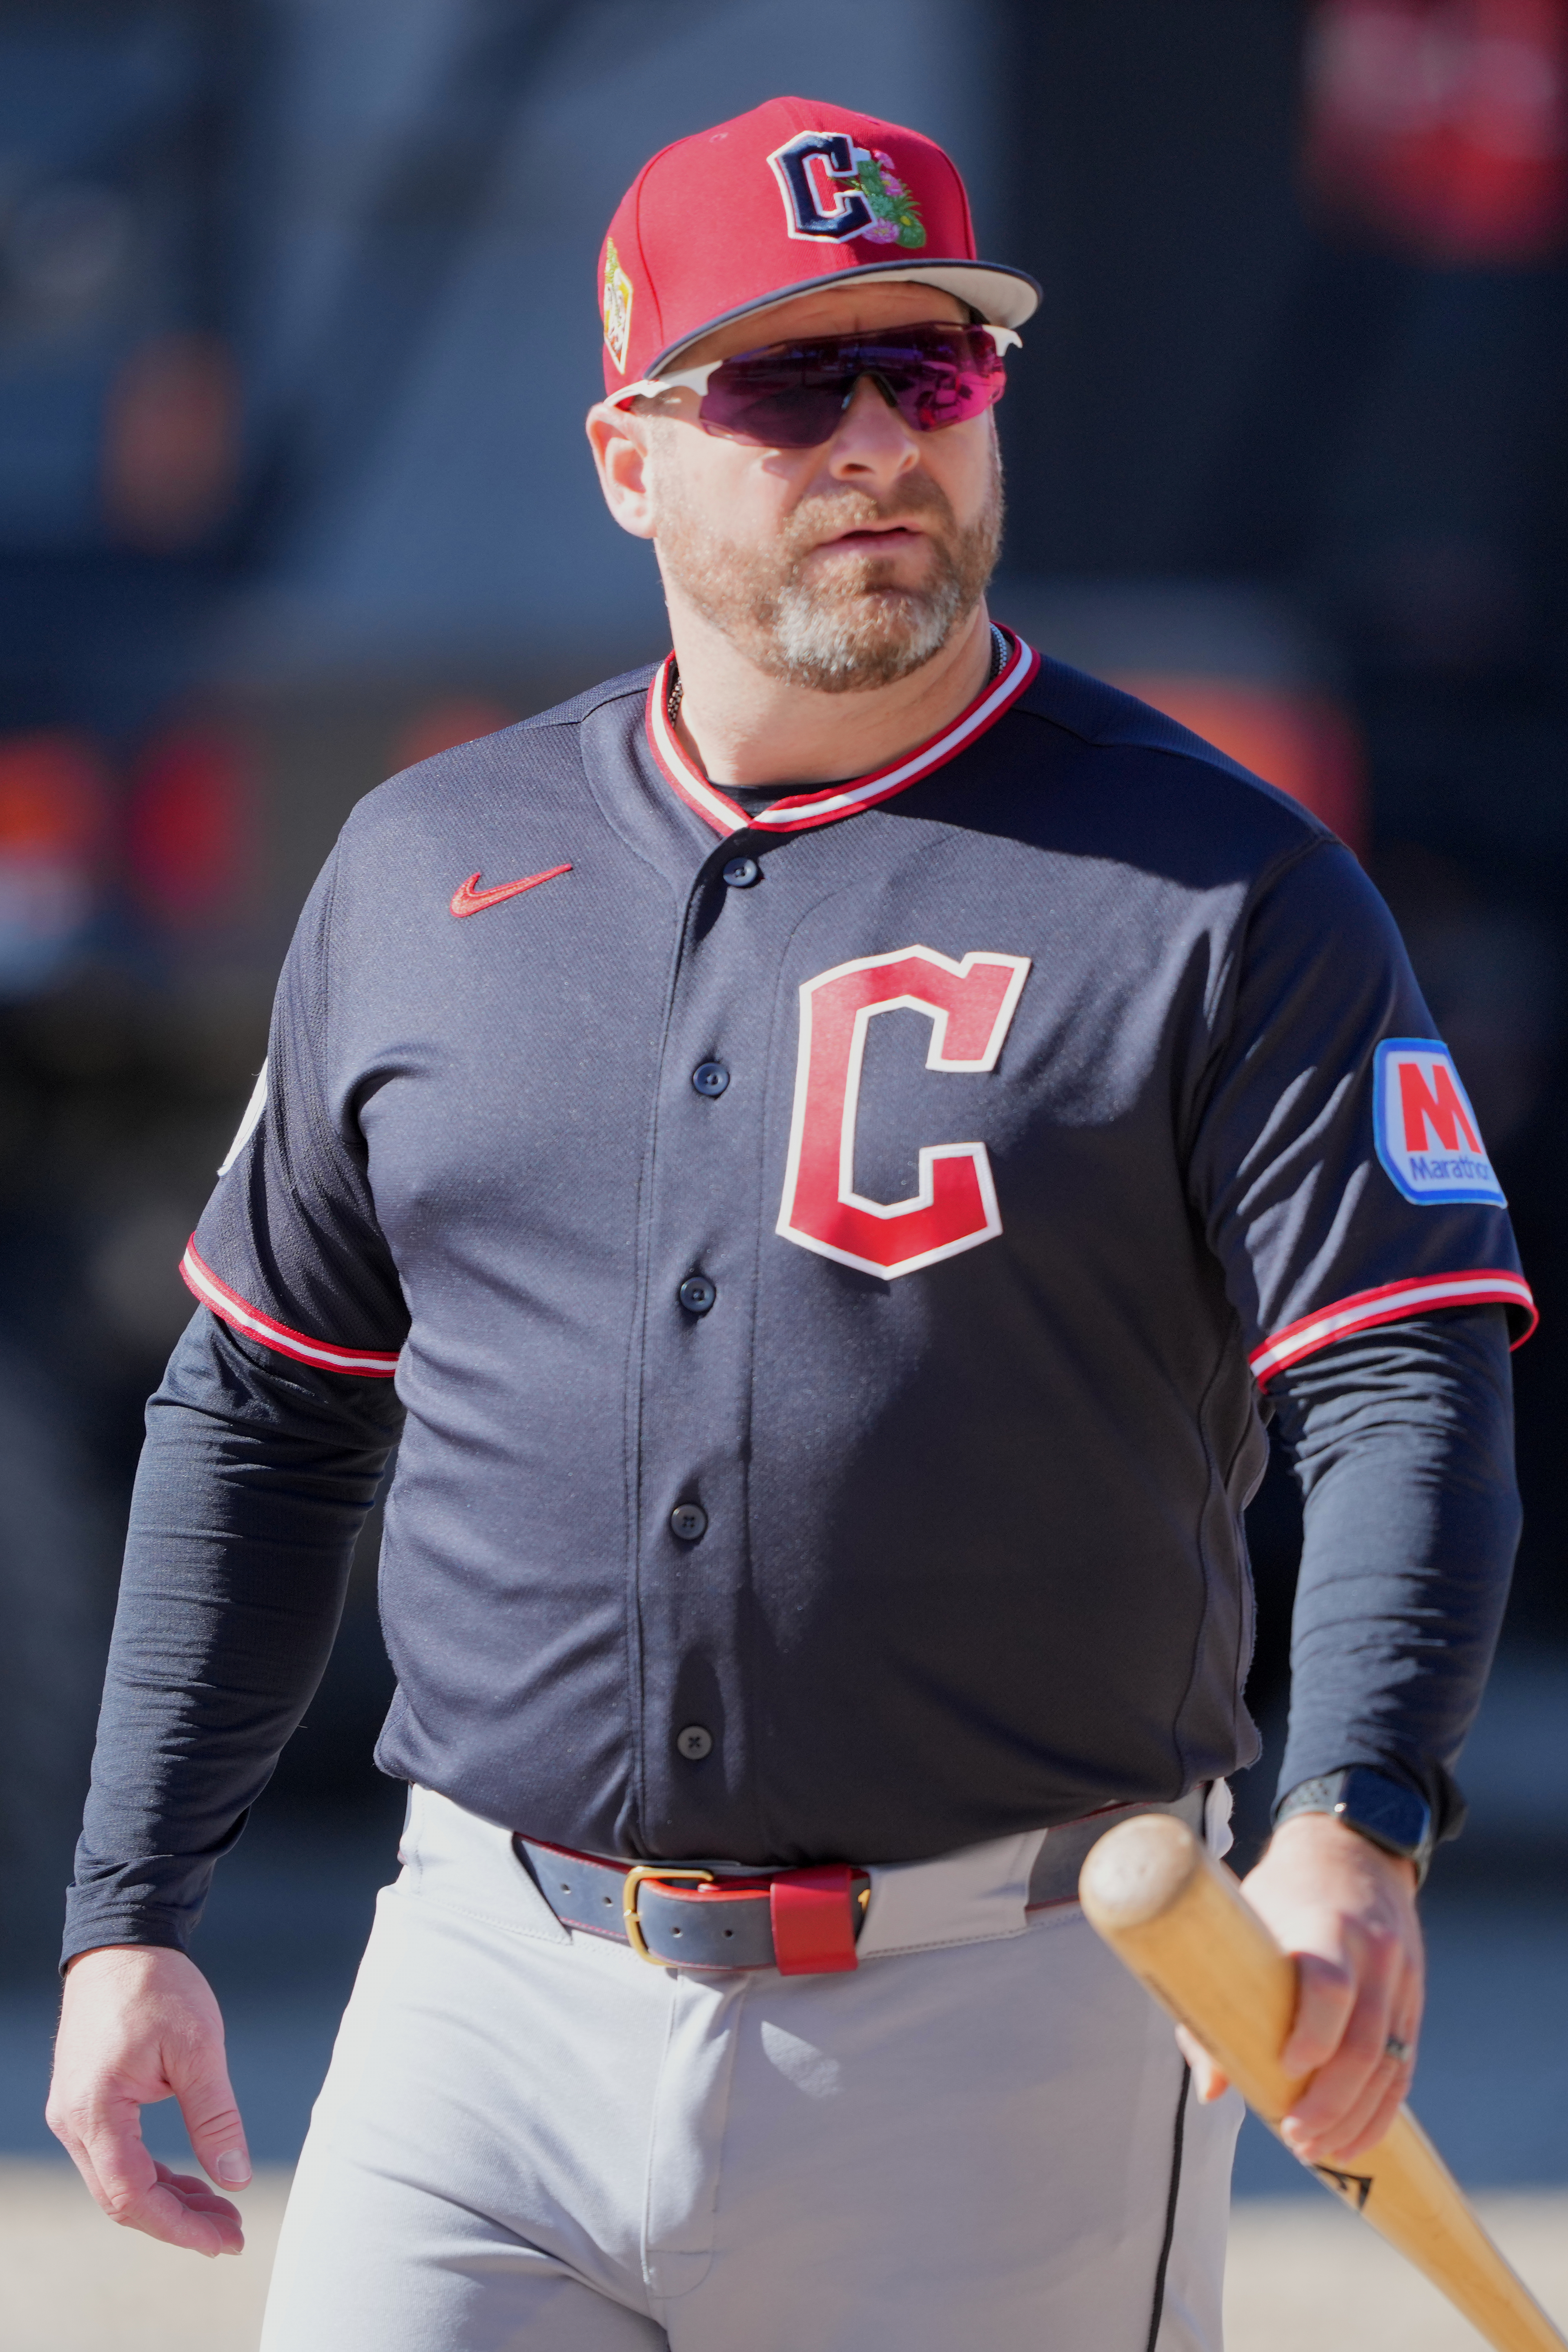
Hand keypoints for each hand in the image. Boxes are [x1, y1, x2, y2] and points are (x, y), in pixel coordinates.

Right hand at [47, 1945, 250, 2255]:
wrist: (122, 1945)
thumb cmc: (158, 1988)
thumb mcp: (199, 2048)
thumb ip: (215, 2117)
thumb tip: (236, 2177)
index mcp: (96, 2110)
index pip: (131, 2194)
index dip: (178, 2226)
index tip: (223, 2238)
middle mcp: (74, 2121)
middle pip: (122, 2197)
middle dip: (179, 2221)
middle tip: (232, 2232)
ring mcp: (75, 2114)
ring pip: (119, 2181)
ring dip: (169, 2200)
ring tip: (222, 2212)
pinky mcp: (86, 2104)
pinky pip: (118, 2156)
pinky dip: (155, 2174)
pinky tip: (193, 2183)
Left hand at [1176, 1811, 1422, 2164]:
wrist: (1353, 1849)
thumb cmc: (1279, 1894)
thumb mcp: (1244, 1919)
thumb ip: (1217, 1996)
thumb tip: (1212, 2090)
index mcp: (1324, 1926)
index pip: (1330, 1985)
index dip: (1313, 2031)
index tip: (1286, 2068)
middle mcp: (1373, 1953)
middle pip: (1364, 2041)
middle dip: (1332, 2101)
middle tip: (1294, 2137)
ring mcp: (1400, 1978)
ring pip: (1390, 2064)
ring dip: (1356, 2118)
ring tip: (1319, 2151)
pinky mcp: (1412, 2000)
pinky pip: (1404, 2065)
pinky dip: (1381, 2110)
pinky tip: (1354, 2140)